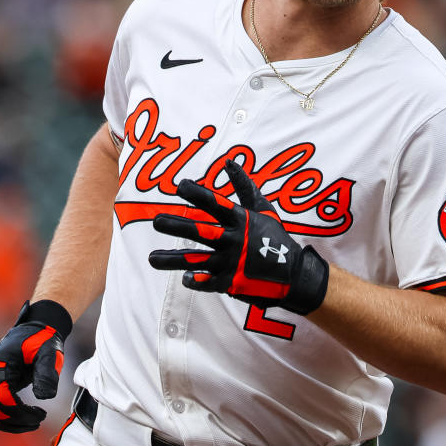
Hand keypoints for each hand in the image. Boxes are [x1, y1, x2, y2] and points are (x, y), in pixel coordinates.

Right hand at [0, 300, 71, 432]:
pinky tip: (28, 418)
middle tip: (39, 421)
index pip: (2, 398)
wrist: (36, 329)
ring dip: (11, 423)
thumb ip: (47, 373)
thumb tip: (43, 397)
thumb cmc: (43, 339)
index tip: (42, 415)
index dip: (21, 412)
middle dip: (16, 421)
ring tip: (35, 422)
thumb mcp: (49, 353)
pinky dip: (9, 418)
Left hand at [148, 160, 328, 314]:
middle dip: (177, 226)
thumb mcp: (264, 209)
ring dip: (172, 260)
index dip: (198, 194)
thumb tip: (229, 162)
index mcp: (242, 221)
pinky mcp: (231, 283)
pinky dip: (194, 280)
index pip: (216, 204)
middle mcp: (234, 241)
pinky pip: (206, 282)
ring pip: (196, 260)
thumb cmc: (276, 238)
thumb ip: (244, 187)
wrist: (294, 275)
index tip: (180, 186)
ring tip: (151, 259)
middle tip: (156, 221)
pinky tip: (184, 276)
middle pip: (200, 232)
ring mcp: (231, 263)